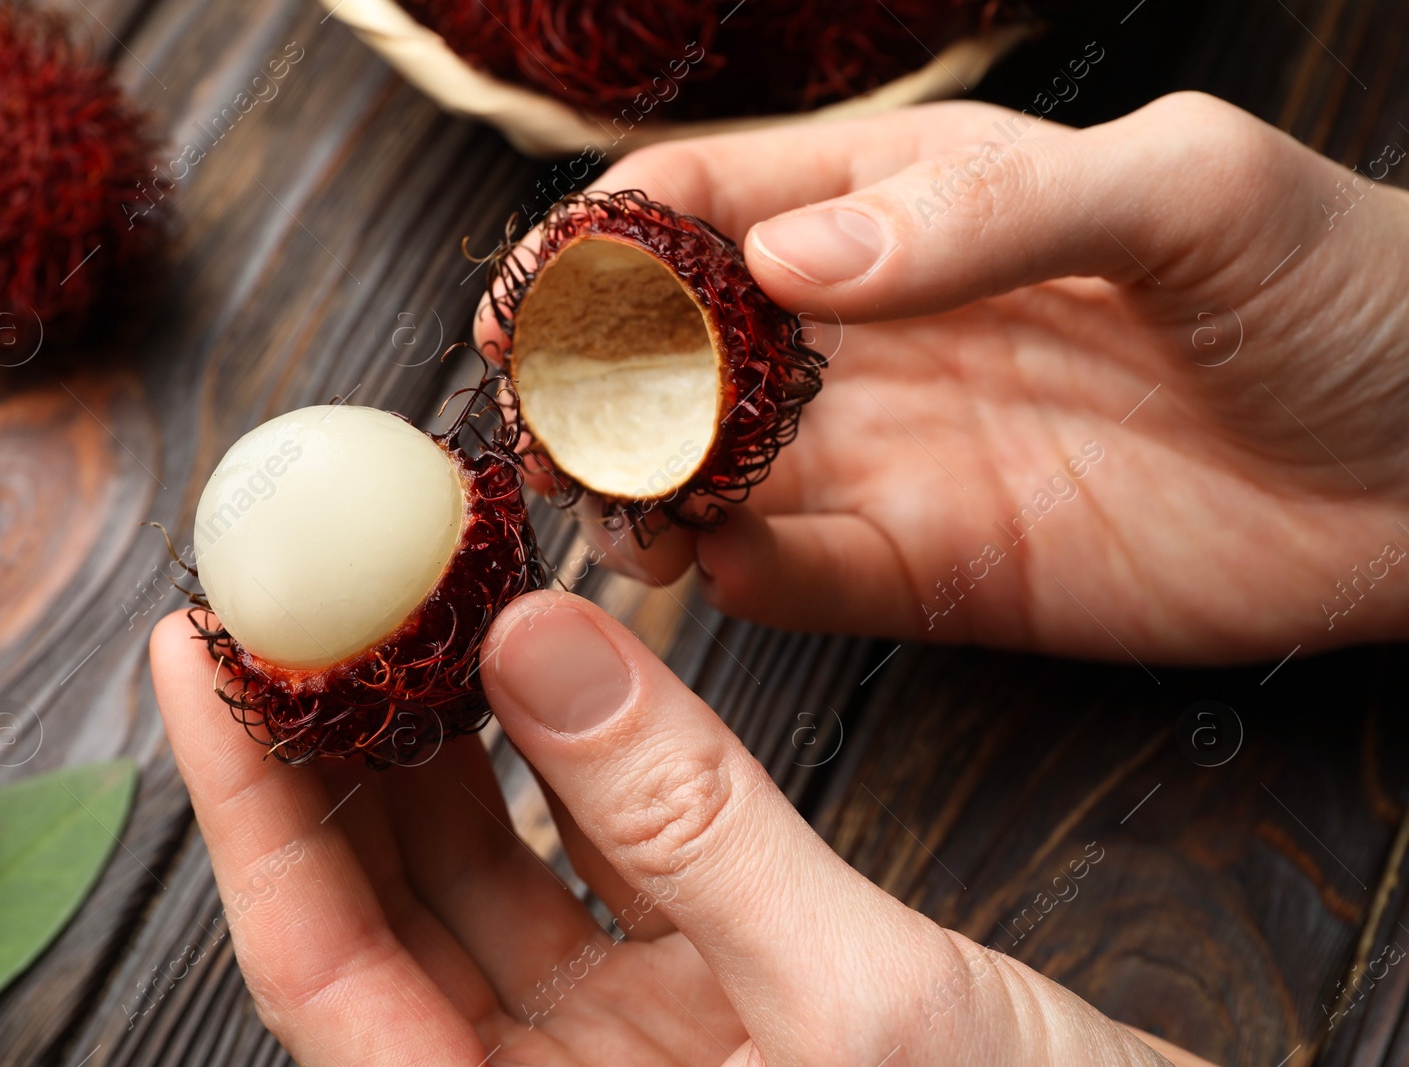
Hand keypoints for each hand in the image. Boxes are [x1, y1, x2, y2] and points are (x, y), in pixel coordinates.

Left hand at [151, 597, 1212, 1064]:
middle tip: (300, 585)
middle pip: (385, 912)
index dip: (246, 812)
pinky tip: (540, 652)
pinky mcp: (714, 1001)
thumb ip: (691, 821)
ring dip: (443, 733)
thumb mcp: (861, 1003)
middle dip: (329, 744)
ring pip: (488, 875)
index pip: (326, 974)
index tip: (197, 654)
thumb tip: (537, 639)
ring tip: (407, 592)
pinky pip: (604, 858)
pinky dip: (569, 754)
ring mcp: (632, 1056)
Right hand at [479, 92, 1408, 662]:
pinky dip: (737, 576)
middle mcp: (876, 332)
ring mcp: (896, 456)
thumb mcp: (1190, 192)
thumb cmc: (1341, 289)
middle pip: (676, 349)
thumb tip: (789, 270)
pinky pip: (800, 576)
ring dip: (642, 491)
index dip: (603, 244)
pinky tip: (711, 570)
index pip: (709, 205)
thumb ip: (987, 215)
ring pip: (713, 470)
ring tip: (613, 514)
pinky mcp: (931, 570)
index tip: (530, 297)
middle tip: (542, 432)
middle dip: (591, 383)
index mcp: (911, 209)